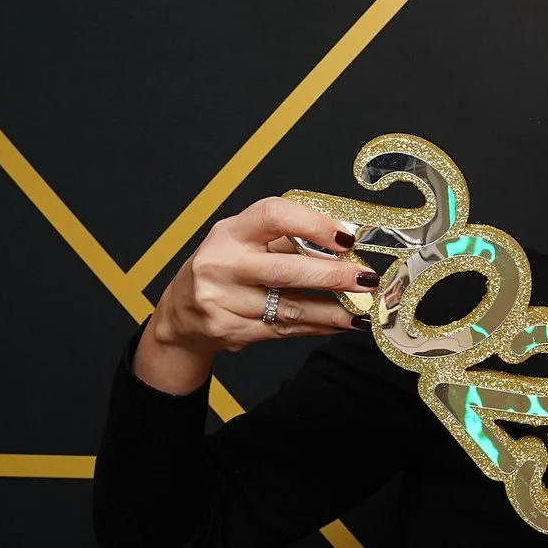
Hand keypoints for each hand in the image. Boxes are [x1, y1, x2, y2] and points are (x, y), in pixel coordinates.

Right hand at [134, 196, 378, 393]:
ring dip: (333, 310)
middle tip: (366, 278)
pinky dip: (318, 327)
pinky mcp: (230, 330)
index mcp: (230, 232)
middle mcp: (222, 264)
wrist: (181, 314)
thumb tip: (346, 242)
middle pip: (285, 270)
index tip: (345, 238)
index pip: (273, 216)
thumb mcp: (244, 241)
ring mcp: (223, 301)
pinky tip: (341, 324)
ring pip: (290, 307)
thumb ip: (287, 238)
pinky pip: (285, 329)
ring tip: (364, 308)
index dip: (313, 224)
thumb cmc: (224, 268)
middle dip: (332, 276)